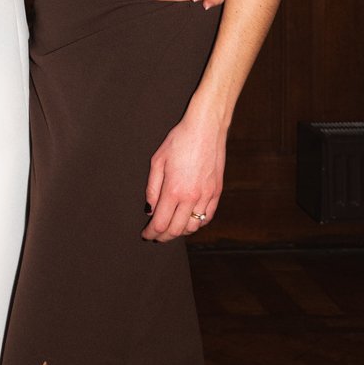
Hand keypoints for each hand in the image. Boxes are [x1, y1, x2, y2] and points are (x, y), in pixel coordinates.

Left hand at [143, 109, 226, 240]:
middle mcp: (191, 197)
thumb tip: (150, 210)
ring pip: (193, 227)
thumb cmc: (180, 140)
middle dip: (163, 237)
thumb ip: (152, 189)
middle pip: (176, 230)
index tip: (146, 234)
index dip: (151, 233)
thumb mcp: (157, 161)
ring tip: (171, 228)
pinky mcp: (216, 192)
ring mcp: (206, 196)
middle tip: (156, 236)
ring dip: (180, 231)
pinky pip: (207, 217)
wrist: (206, 128)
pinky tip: (189, 220)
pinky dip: (197, 223)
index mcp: (173, 190)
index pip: (160, 223)